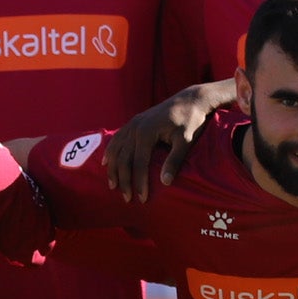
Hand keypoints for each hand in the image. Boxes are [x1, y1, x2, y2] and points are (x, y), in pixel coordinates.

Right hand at [106, 80, 237, 201]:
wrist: (190, 99)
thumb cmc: (191, 121)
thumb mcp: (186, 141)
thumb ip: (174, 160)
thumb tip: (164, 183)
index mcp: (146, 132)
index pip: (139, 163)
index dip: (139, 182)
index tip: (142, 198)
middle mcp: (135, 127)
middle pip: (124, 159)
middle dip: (124, 180)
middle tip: (127, 199)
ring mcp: (132, 123)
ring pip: (116, 149)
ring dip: (113, 169)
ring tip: (113, 186)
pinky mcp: (134, 122)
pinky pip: (117, 139)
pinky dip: (111, 152)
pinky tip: (107, 163)